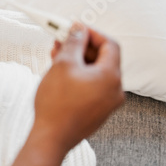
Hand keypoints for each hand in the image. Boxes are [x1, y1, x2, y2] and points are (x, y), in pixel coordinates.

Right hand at [35, 22, 124, 151]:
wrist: (51, 137)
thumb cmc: (57, 103)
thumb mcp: (63, 64)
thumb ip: (73, 43)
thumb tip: (77, 30)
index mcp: (111, 77)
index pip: (109, 44)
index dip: (92, 33)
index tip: (75, 27)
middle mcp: (114, 90)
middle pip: (101, 58)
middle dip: (80, 46)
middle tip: (62, 38)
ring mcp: (106, 102)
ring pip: (93, 73)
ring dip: (76, 60)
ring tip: (56, 54)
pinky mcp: (95, 111)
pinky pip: (89, 86)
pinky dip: (77, 76)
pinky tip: (59, 72)